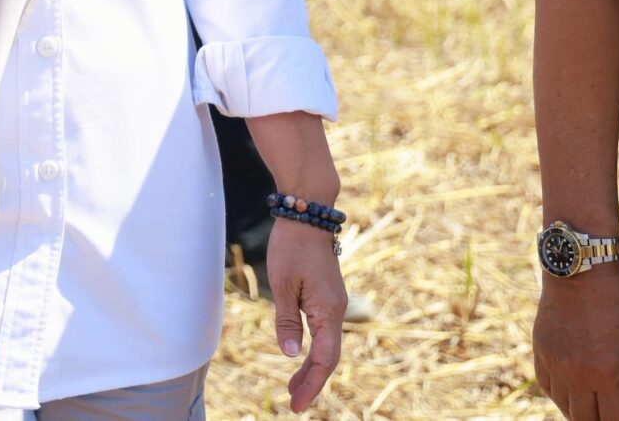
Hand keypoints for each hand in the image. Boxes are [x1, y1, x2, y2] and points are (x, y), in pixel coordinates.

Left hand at [266, 221, 345, 412]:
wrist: (307, 215)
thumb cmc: (291, 247)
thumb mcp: (282, 284)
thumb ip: (287, 320)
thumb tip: (290, 355)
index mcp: (327, 310)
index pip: (324, 358)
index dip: (311, 383)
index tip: (296, 404)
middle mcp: (336, 310)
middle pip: (329, 357)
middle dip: (312, 381)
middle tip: (293, 403)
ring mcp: (334, 304)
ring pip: (327, 345)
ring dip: (312, 367)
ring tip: (293, 387)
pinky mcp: (328, 297)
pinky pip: (325, 332)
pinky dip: (314, 350)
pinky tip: (301, 357)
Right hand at [533, 264, 618, 419]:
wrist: (581, 269)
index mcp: (609, 374)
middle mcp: (578, 374)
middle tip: (610, 414)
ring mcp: (556, 363)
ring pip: (565, 408)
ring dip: (580, 412)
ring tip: (593, 406)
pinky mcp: (541, 351)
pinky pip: (547, 387)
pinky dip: (560, 395)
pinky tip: (572, 392)